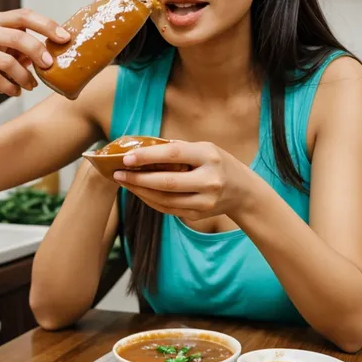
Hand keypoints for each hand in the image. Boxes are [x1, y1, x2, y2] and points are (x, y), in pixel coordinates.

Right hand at [0, 8, 70, 97]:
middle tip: (49, 66)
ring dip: (24, 77)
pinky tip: (15, 92)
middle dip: (38, 52)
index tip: (65, 38)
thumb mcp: (7, 52)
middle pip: (17, 37)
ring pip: (6, 62)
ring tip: (31, 86)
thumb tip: (59, 49)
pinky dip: (9, 88)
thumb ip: (26, 48)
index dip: (47, 25)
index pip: (24, 15)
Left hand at [113, 140, 248, 220]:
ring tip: (124, 182)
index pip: (173, 154)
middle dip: (138, 179)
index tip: (126, 158)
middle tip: (117, 173)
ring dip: (140, 191)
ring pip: (164, 199)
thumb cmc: (219, 163)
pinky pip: (168, 209)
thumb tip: (143, 146)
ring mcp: (205, 201)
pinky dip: (150, 201)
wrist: (244, 192)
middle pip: (166, 182)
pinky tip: (139, 192)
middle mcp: (209, 180)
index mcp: (209, 156)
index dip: (148, 156)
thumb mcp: (205, 148)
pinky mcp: (199, 214)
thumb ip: (178, 148)